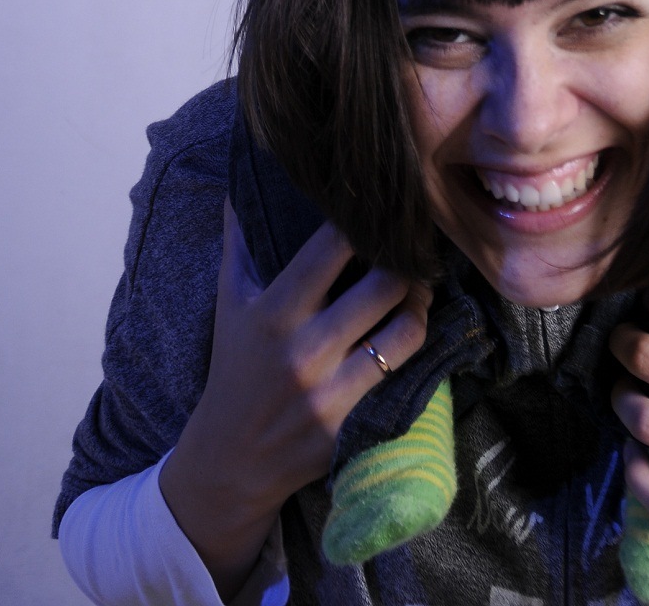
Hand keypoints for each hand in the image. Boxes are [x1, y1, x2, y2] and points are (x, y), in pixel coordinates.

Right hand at [160, 204, 429, 601]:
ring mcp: (328, 395)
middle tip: (418, 249)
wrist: (228, 462)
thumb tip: (240, 185)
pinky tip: (413, 336)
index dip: (366, 221)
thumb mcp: (229, 303)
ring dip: (420, 307)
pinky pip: (399, 382)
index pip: (332, 248)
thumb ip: (239, 242)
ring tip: (420, 292)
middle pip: (384, 286)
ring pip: (403, 335)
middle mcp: (303, 351)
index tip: (384, 207)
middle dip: (408, 262)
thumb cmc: (234, 368)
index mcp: (274, 312)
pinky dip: (411, 355)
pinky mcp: (348, 431)